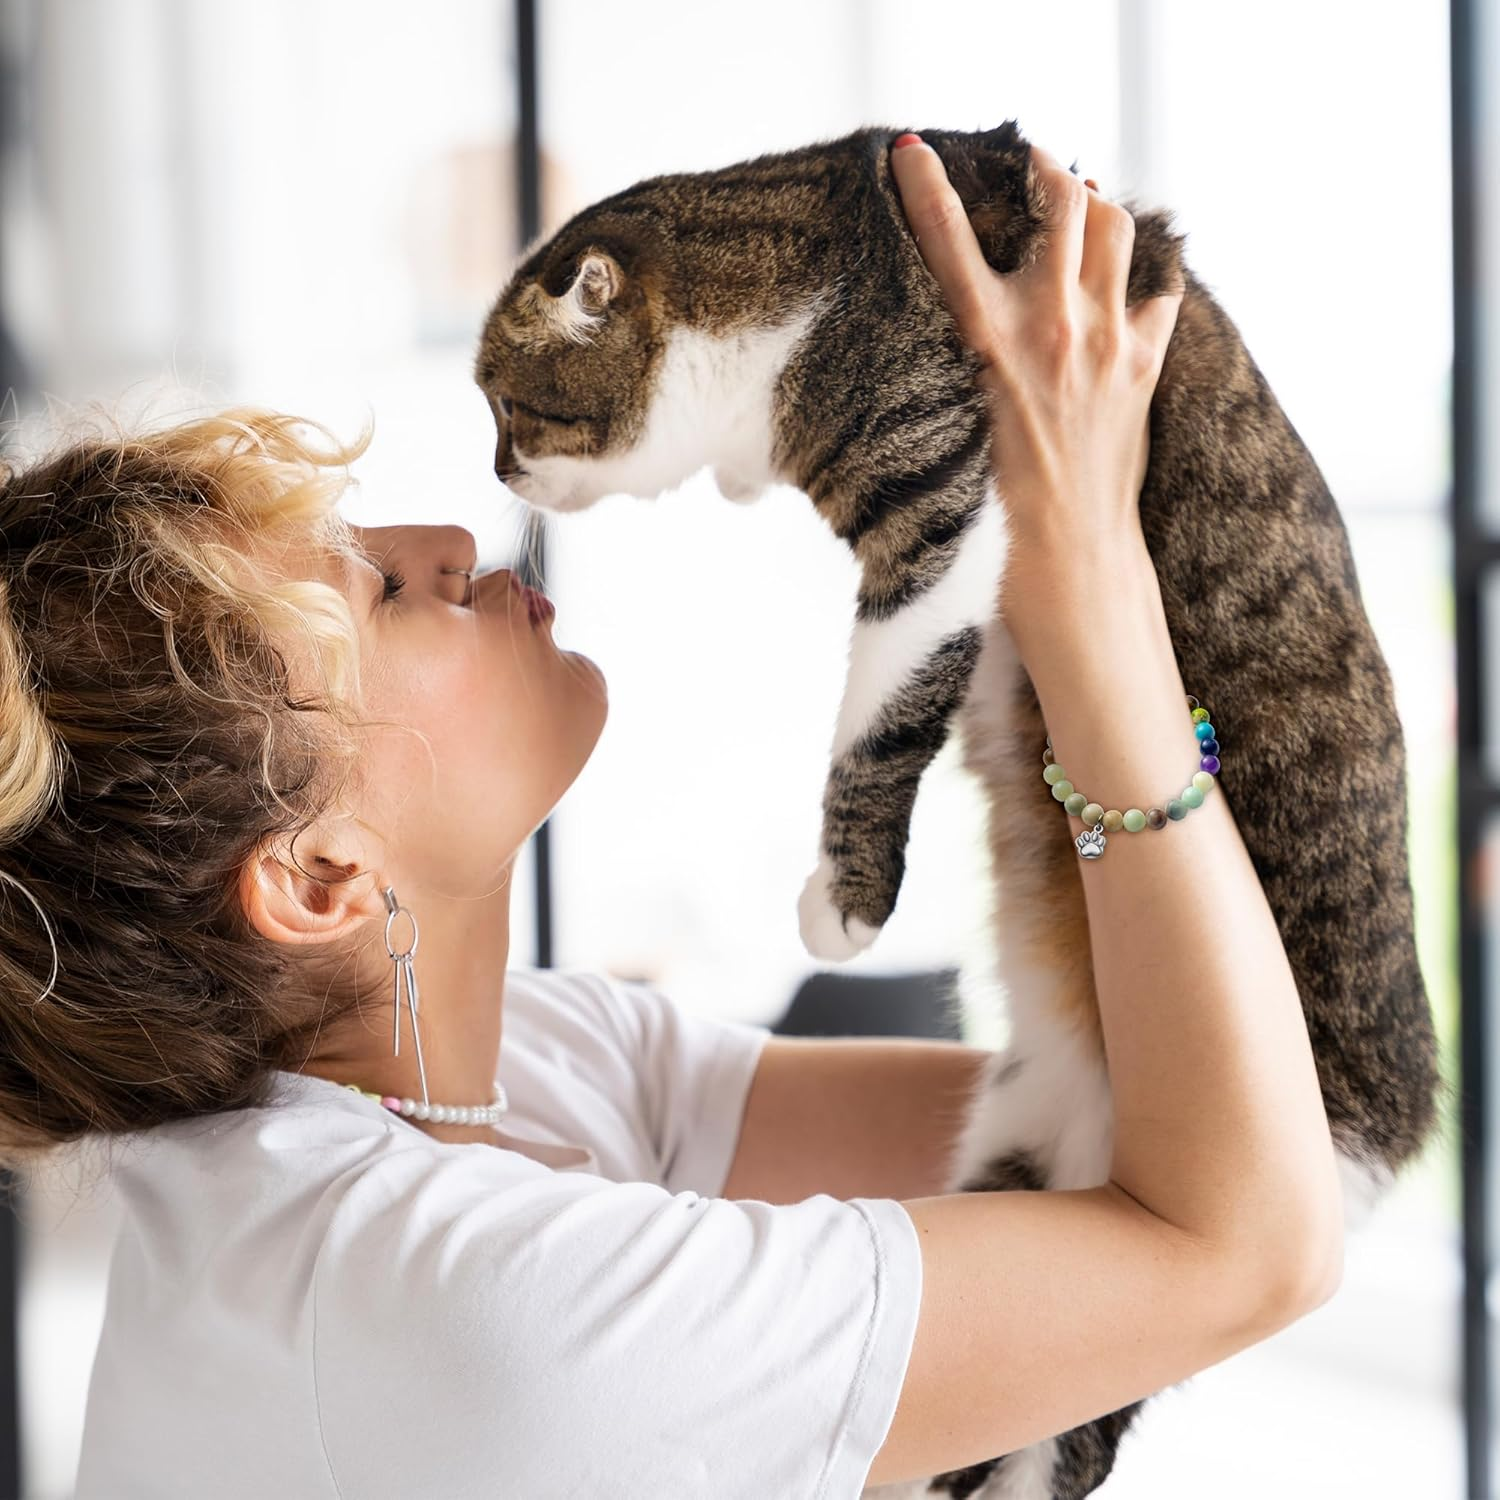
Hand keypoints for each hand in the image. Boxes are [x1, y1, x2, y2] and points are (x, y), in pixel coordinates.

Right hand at [889, 135, 1183, 558]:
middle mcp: (1050, 324)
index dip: (923, 181)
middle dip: (1046, 168)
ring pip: (1115, 227)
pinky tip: (1125, 292)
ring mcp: (1105, 339)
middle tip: (1035, 166)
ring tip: (1082, 209)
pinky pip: (1156, 294)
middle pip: (1064, 197)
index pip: (945, 233)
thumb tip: (957, 323)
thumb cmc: (993, 509)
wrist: (1066, 559)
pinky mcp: (1142, 366)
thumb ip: (960, 357)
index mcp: (984, 339)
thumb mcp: (953, 420)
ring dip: (1096, 207)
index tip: (909, 151)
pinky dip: (1141, 281)